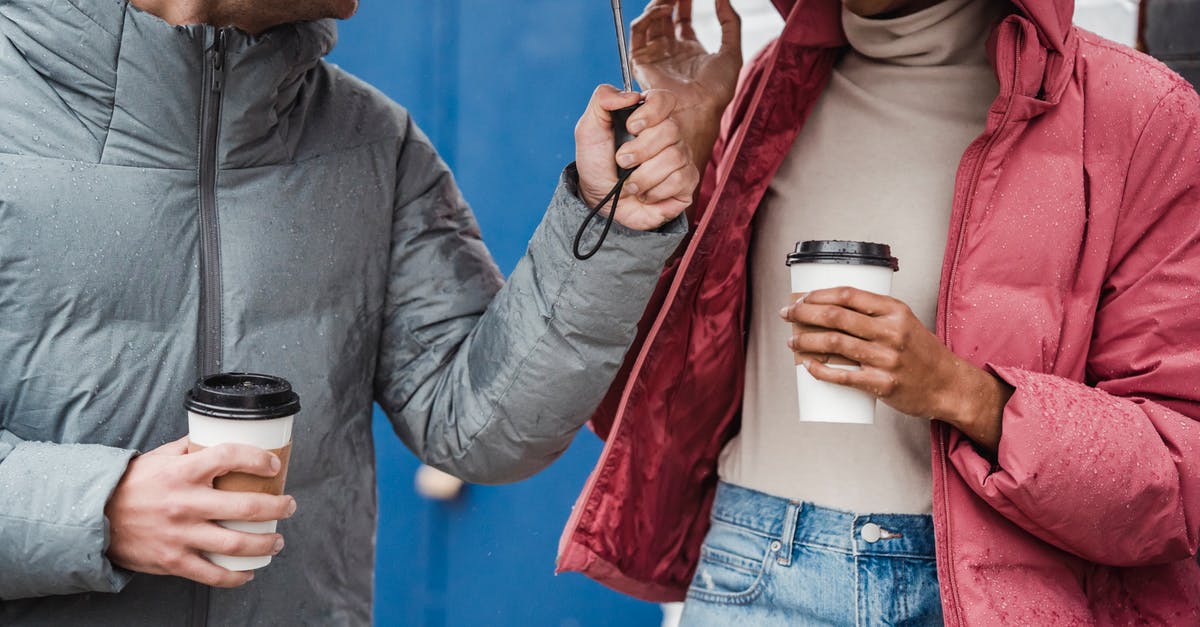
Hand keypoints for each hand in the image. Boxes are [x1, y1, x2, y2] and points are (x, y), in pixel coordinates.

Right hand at [105, 437, 296, 586]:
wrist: (95, 518)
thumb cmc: (133, 484)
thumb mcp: (160, 457)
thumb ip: (192, 447)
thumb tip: (220, 436)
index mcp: (183, 471)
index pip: (230, 457)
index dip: (258, 459)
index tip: (274, 464)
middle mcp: (185, 503)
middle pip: (246, 507)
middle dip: (278, 507)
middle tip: (289, 505)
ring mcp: (181, 535)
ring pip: (237, 544)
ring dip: (266, 543)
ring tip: (278, 540)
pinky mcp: (173, 561)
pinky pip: (213, 574)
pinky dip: (236, 576)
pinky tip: (250, 571)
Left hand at [575, 86, 698, 230]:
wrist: (601, 202)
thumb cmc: (597, 165)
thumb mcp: (588, 130)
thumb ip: (602, 100)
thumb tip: (630, 94)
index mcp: (648, 117)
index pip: (664, 99)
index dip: (650, 112)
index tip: (631, 126)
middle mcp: (668, 135)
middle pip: (670, 129)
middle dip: (639, 150)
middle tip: (622, 161)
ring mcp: (680, 158)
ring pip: (674, 157)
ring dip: (643, 175)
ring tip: (629, 183)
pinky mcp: (686, 182)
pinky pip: (679, 180)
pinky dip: (654, 191)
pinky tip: (644, 194)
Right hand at [631, 0, 741, 168]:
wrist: (699, 109)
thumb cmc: (717, 90)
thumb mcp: (732, 50)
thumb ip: (730, 22)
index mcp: (689, 50)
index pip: (682, 18)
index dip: (685, 1)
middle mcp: (669, 52)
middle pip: (664, 17)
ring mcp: (654, 55)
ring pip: (649, 21)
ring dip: (658, 4)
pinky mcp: (641, 61)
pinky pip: (638, 31)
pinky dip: (648, 16)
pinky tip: (664, 9)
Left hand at [780, 287, 1013, 450]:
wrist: (949, 385)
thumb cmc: (922, 352)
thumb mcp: (903, 321)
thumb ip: (873, 313)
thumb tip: (828, 309)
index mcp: (895, 310)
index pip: (848, 294)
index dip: (818, 295)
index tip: (801, 298)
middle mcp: (891, 331)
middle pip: (836, 317)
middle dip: (803, 314)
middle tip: (787, 315)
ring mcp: (887, 359)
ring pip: (834, 344)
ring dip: (805, 341)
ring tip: (792, 341)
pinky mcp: (883, 385)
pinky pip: (843, 376)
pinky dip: (820, 371)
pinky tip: (807, 365)